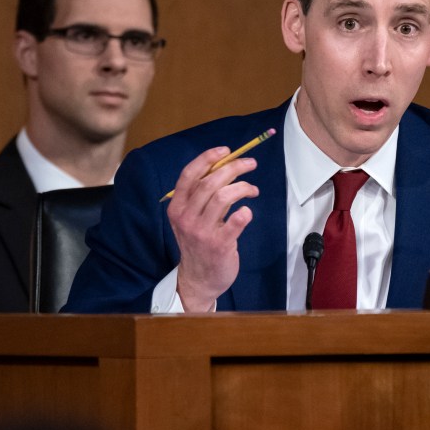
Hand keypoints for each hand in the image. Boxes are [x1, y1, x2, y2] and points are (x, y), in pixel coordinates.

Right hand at [165, 147, 258, 310]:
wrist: (199, 279)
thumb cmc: (199, 243)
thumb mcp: (191, 218)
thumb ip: (203, 195)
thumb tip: (225, 166)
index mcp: (177, 207)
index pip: (189, 175)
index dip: (208, 159)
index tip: (226, 150)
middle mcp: (186, 217)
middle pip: (210, 182)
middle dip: (234, 168)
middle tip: (250, 164)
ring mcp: (202, 232)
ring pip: (223, 197)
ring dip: (243, 187)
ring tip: (252, 190)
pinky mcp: (219, 245)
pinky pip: (236, 221)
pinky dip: (246, 211)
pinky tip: (247, 211)